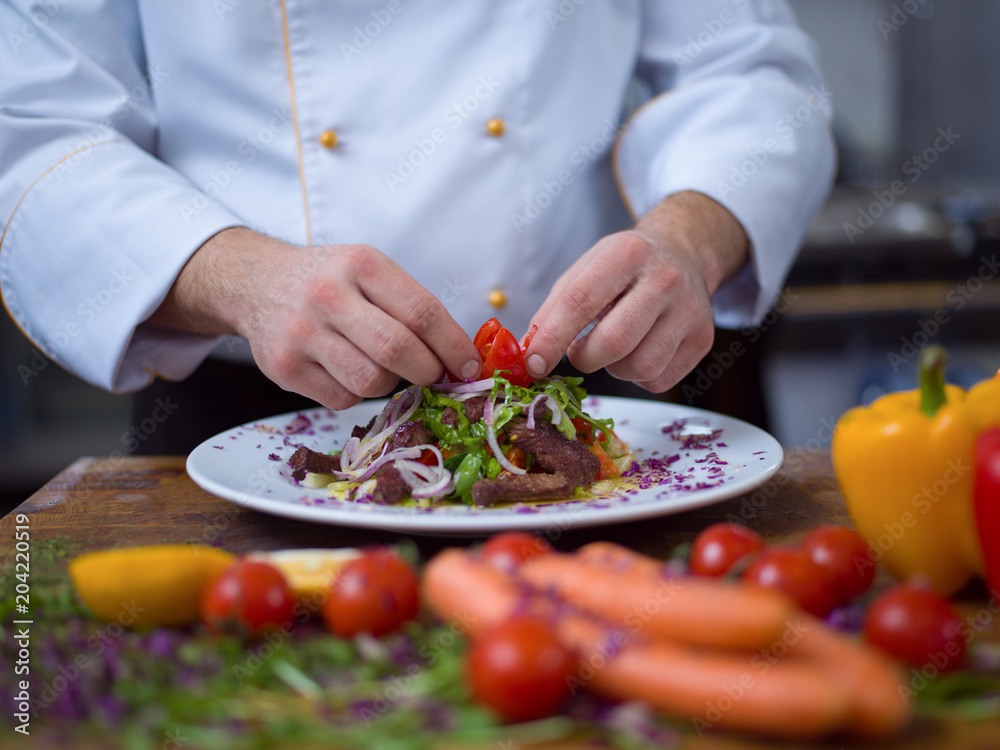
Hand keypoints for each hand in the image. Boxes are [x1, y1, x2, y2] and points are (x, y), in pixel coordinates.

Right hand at [148, 228, 481, 408]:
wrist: (257, 283)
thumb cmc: (329, 281)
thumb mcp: (369, 272)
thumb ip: (410, 307)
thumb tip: (460, 359)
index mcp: (361, 265)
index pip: (422, 312)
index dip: (454, 346)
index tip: (470, 367)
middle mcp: (328, 296)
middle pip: (398, 350)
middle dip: (427, 371)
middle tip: (431, 374)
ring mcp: (302, 333)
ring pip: (372, 382)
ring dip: (389, 384)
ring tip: (379, 365)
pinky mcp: (284, 367)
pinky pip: (343, 398)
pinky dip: (355, 393)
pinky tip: (345, 370)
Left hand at [523, 191, 747, 391]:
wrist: (683, 254)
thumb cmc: (625, 266)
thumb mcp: (586, 270)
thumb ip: (555, 309)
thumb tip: (531, 354)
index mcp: (627, 253)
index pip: (580, 302)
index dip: (552, 338)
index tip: (534, 363)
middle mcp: (665, 279)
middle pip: (615, 341)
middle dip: (585, 358)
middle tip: (578, 352)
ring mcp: (690, 311)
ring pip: (640, 367)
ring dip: (613, 368)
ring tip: (613, 347)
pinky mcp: (703, 340)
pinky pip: (659, 380)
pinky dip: (638, 376)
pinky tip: (638, 351)